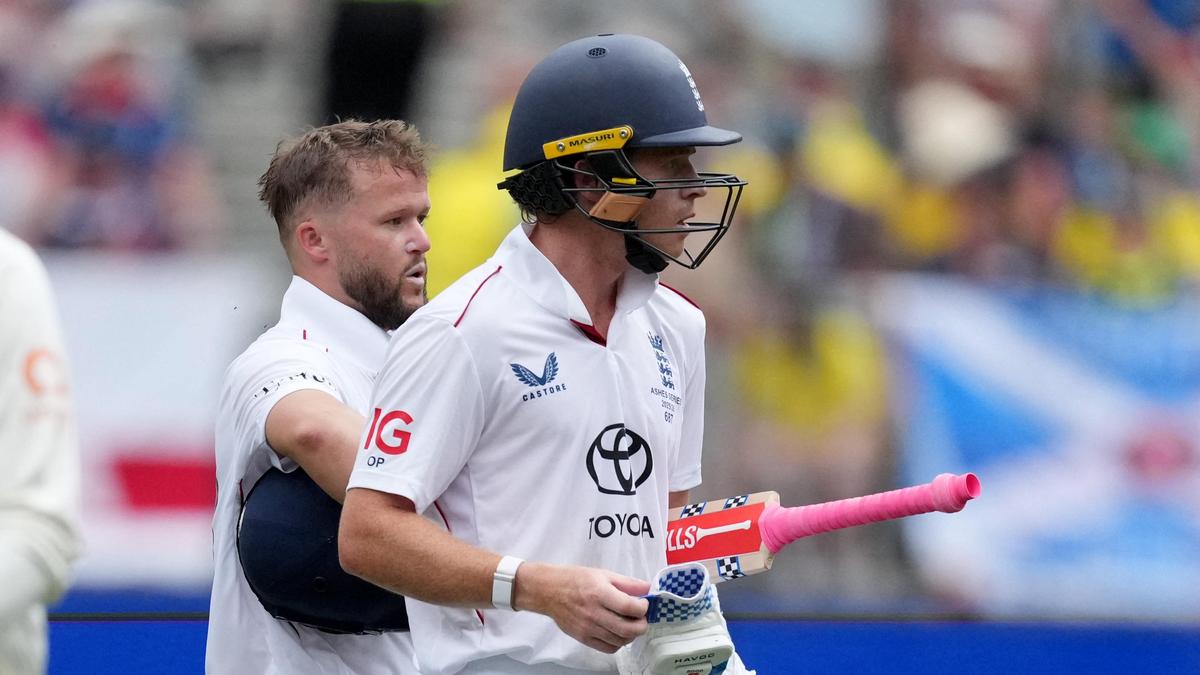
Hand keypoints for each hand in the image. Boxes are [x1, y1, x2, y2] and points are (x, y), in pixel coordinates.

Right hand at [514, 562, 649, 653]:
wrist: (549, 591)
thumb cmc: (576, 579)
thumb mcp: (603, 574)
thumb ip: (627, 583)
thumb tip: (648, 588)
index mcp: (599, 593)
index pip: (629, 607)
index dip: (643, 608)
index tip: (644, 604)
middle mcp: (593, 612)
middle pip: (627, 629)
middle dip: (642, 625)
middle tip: (642, 618)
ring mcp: (588, 628)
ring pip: (620, 640)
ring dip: (631, 634)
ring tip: (630, 624)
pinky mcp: (583, 638)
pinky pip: (608, 648)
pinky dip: (618, 643)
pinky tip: (618, 632)